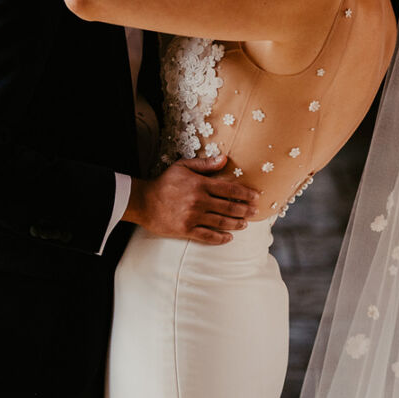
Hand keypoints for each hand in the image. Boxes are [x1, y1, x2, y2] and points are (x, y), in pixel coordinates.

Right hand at [126, 155, 259, 244]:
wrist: (143, 201)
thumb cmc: (164, 182)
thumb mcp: (182, 166)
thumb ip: (205, 164)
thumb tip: (225, 159)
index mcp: (200, 184)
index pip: (229, 189)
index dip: (245, 193)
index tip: (256, 196)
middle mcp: (199, 201)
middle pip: (229, 207)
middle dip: (245, 209)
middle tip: (255, 211)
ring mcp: (193, 217)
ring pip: (221, 222)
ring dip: (236, 223)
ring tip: (245, 224)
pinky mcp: (186, 230)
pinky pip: (208, 236)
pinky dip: (220, 238)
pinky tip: (229, 237)